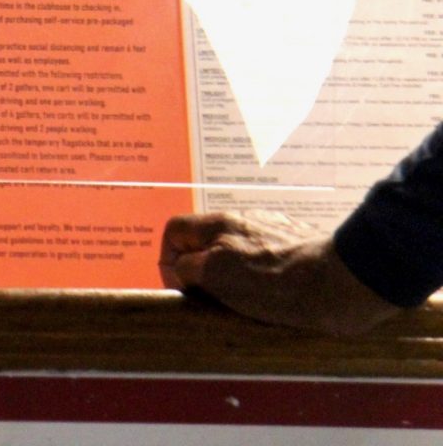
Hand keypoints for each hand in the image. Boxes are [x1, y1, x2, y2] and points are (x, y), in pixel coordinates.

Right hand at [159, 210, 398, 335]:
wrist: (344, 283)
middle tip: (213, 295)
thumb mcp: (219, 277)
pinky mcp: (300, 239)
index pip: (175, 231)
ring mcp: (273, 227)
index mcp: (219, 225)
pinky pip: (268, 253)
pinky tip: (277, 288)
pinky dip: (263, 269)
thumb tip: (182, 270)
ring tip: (247, 296)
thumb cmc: (280, 285)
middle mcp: (243, 219)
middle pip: (207, 239)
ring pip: (237, 247)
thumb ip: (190, 268)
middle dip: (204, 266)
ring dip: (234, 269)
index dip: (170, 259)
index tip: (183, 287)